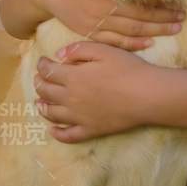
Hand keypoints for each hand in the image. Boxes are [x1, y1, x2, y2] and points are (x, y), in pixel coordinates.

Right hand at [30, 0, 182, 50]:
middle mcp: (103, 9)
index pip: (142, 3)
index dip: (162, 7)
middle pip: (140, 19)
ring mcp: (96, 23)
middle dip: (164, 21)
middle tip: (182, 19)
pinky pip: (114, 41)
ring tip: (173, 30)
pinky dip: (132, 44)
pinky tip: (148, 43)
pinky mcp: (89, 31)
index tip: (179, 5)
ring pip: (130, 32)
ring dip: (154, 32)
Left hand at [33, 41, 165, 140]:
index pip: (48, 71)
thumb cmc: (128, 69)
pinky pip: (69, 136)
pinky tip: (52, 130)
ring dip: (42, 106)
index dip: (42, 65)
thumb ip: (78, 50)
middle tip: (39, 79)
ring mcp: (79, 117)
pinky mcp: (91, 130)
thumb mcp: (103, 50)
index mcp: (72, 77)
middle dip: (39, 84)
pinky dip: (57, 134)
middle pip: (46, 92)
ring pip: (52, 114)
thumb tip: (58, 56)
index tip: (43, 61)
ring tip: (39, 102)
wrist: (147, 95)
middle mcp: (70, 99)